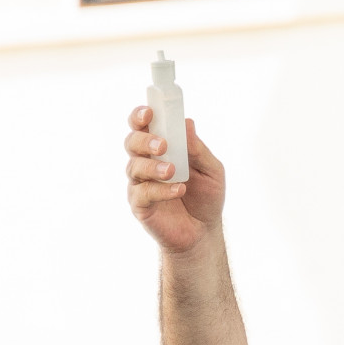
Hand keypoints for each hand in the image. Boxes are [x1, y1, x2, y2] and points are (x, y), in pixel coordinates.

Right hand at [125, 106, 225, 254]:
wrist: (203, 231)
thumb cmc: (205, 196)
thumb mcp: (211, 170)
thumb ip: (198, 149)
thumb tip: (188, 123)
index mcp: (161, 147)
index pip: (143, 125)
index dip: (141, 115)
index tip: (149, 113)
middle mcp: (146, 162)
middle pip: (132, 142)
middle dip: (145, 140)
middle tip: (163, 146)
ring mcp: (140, 183)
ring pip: (134, 167)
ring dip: (153, 166)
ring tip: (172, 171)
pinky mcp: (140, 205)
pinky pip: (142, 193)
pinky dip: (160, 190)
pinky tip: (178, 190)